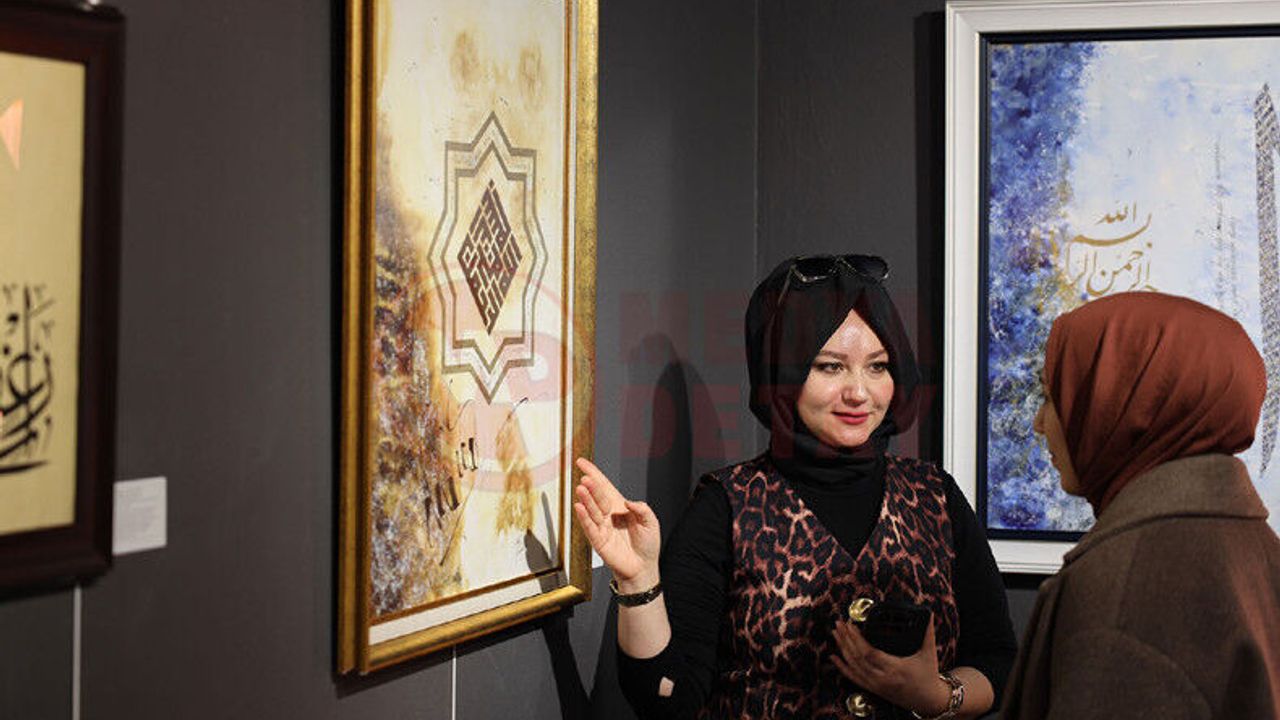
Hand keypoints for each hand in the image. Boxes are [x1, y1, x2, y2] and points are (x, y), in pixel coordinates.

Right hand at [573, 458, 660, 589]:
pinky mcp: (598, 540)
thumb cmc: (647, 545)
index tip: (582, 463)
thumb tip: (628, 502)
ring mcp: (602, 527)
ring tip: (581, 488)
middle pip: (597, 496)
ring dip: (586, 499)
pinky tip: (579, 507)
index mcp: (620, 506)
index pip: (604, 486)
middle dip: (591, 486)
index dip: (594, 473)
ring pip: (592, 509)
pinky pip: (589, 527)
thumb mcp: (651, 522)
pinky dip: (584, 517)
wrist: (643, 568)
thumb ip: (643, 509)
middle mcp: (608, 515)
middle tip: (585, 477)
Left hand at [832, 617, 948, 715]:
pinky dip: (842, 667)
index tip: (851, 625)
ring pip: (854, 667)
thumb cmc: (928, 676)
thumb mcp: (928, 653)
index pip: (870, 653)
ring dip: (842, 649)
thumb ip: (928, 632)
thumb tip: (929, 613)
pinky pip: (854, 678)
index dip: (857, 639)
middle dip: (846, 639)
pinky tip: (833, 657)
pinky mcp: (874, 689)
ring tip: (835, 634)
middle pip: (858, 658)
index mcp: (896, 667)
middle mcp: (883, 678)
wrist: (928, 701)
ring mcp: (877, 685)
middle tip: (839, 624)